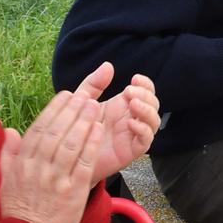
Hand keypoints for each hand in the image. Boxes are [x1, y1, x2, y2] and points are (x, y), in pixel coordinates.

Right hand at [0, 90, 105, 222]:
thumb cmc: (19, 209)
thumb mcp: (6, 180)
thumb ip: (8, 154)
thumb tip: (9, 130)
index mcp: (22, 163)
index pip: (38, 130)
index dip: (53, 110)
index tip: (65, 95)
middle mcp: (38, 169)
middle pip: (56, 133)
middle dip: (71, 111)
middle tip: (84, 95)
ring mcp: (56, 180)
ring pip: (71, 145)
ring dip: (83, 123)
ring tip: (95, 106)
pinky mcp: (73, 191)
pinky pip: (84, 163)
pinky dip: (91, 145)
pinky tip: (99, 130)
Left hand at [67, 62, 159, 180]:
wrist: (68, 157)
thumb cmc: (75, 129)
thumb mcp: (82, 101)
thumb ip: (94, 84)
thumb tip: (108, 65)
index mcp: (123, 105)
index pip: (145, 91)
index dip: (145, 84)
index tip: (135, 78)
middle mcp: (132, 118)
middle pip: (153, 104)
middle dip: (146, 95)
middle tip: (130, 92)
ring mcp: (133, 135)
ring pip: (154, 122)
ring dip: (147, 110)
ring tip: (133, 104)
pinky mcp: (131, 151)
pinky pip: (146, 141)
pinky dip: (143, 130)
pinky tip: (131, 123)